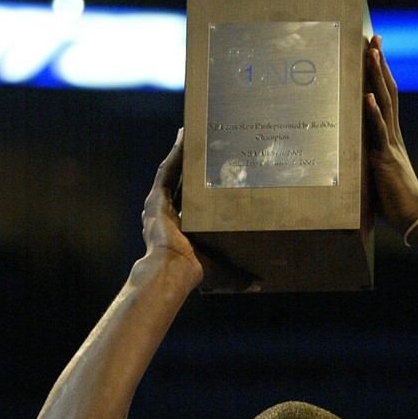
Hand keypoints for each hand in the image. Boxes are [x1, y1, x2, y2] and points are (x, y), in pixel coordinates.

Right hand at [142, 130, 259, 292]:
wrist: (173, 269)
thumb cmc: (195, 272)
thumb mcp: (223, 271)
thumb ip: (241, 276)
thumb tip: (261, 284)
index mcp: (181, 230)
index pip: (193, 204)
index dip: (200, 190)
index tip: (213, 176)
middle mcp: (168, 215)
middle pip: (182, 184)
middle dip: (191, 166)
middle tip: (206, 148)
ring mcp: (160, 205)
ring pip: (173, 173)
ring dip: (182, 154)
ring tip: (192, 134)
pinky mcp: (156, 198)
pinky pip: (166, 170)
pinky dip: (175, 153)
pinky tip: (183, 136)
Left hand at [364, 36, 417, 232]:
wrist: (413, 218)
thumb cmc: (394, 203)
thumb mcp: (376, 176)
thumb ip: (367, 162)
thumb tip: (350, 158)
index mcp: (391, 139)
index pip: (387, 99)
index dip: (381, 76)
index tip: (376, 52)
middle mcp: (393, 136)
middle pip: (387, 92)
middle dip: (380, 65)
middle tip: (375, 39)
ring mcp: (391, 145)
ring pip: (384, 104)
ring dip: (377, 78)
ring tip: (372, 54)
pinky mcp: (386, 159)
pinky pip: (379, 133)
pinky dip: (373, 114)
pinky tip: (367, 97)